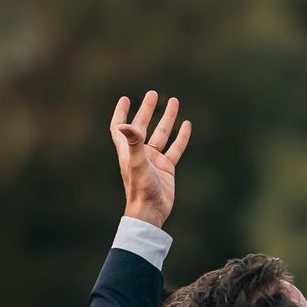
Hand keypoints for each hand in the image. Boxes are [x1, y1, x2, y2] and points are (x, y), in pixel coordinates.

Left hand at [110, 91, 192, 228]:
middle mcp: (140, 153)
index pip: (120, 128)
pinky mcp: (167, 169)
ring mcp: (154, 161)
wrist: (151, 212)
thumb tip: (124, 124)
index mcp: (127, 151)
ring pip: (161, 135)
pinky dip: (181, 137)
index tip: (125, 99)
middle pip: (142, 127)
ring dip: (167, 119)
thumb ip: (133, 142)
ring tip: (174, 102)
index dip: (121, 113)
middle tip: (153, 93)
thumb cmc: (140, 188)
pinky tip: (187, 125)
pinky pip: (175, 148)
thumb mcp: (136, 162)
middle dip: (147, 110)